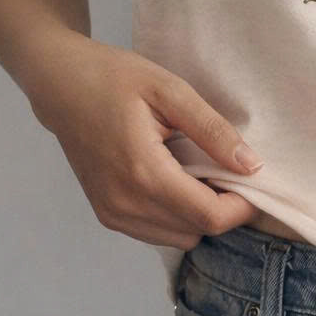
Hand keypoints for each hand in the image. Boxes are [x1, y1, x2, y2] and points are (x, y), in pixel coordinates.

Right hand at [29, 33, 265, 248]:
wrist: (61, 84)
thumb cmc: (115, 78)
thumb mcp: (170, 90)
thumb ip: (212, 130)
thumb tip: (252, 166)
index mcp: (143, 173)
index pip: (207, 217)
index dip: (241, 207)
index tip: (255, 178)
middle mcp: (124, 204)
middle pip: (195, 232)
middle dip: (222, 207)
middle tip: (227, 166)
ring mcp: (111, 214)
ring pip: (177, 238)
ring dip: (198, 213)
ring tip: (200, 169)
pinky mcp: (106, 214)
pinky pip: (156, 231)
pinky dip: (175, 215)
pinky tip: (177, 177)